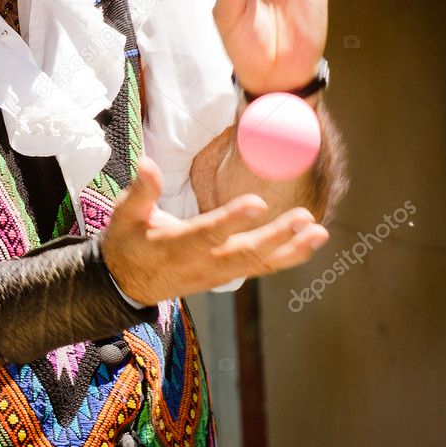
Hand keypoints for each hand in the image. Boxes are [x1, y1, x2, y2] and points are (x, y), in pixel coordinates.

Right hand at [101, 157, 327, 303]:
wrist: (126, 284)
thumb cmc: (127, 242)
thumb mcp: (126, 215)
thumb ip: (141, 190)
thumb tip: (147, 162)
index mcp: (176, 245)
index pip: (208, 233)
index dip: (232, 219)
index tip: (257, 202)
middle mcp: (202, 263)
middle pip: (244, 253)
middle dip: (276, 237)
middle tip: (304, 218)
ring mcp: (217, 273)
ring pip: (259, 264)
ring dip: (291, 250)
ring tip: (319, 233)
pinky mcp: (226, 276)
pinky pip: (261, 268)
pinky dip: (287, 257)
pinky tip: (309, 242)